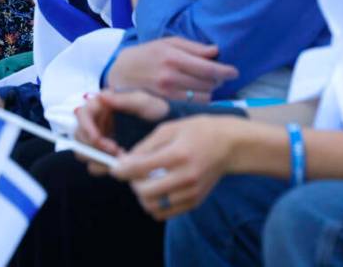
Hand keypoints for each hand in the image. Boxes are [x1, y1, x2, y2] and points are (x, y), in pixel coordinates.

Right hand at [73, 89, 169, 175]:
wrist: (169, 124)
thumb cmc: (156, 108)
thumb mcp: (143, 101)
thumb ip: (124, 99)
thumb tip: (102, 96)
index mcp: (101, 105)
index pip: (82, 115)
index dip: (86, 128)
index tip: (98, 140)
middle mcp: (96, 121)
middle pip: (79, 137)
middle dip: (93, 147)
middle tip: (114, 151)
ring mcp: (100, 136)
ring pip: (84, 152)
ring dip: (99, 158)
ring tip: (120, 157)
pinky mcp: (105, 151)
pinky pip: (96, 162)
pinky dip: (105, 165)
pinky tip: (122, 161)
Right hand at [107, 37, 237, 100]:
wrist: (119, 73)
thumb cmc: (146, 55)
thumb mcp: (167, 43)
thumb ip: (193, 47)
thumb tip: (216, 51)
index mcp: (173, 58)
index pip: (208, 69)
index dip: (225, 71)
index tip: (234, 72)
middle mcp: (170, 77)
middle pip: (208, 84)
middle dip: (217, 80)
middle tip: (216, 76)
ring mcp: (167, 94)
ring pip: (203, 97)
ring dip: (209, 91)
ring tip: (204, 84)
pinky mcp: (165, 106)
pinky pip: (192, 106)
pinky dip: (198, 100)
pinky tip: (194, 93)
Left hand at [111, 115, 242, 220]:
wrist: (228, 145)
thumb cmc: (196, 132)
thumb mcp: (169, 129)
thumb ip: (146, 146)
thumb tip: (125, 162)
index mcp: (177, 154)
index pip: (140, 168)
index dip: (121, 170)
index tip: (114, 169)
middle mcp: (185, 177)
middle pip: (145, 192)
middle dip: (132, 183)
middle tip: (132, 174)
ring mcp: (191, 192)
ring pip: (154, 206)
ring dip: (142, 196)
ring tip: (145, 182)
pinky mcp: (195, 202)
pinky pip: (166, 213)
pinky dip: (155, 205)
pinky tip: (156, 190)